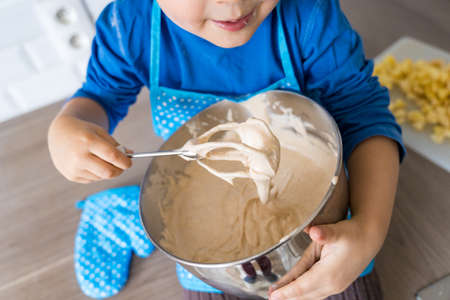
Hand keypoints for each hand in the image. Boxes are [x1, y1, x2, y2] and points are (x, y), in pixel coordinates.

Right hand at [48, 114, 131, 182]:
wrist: (59, 134)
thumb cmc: (84, 132)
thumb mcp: (100, 132)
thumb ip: (115, 145)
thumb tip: (131, 155)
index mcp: (88, 141)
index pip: (112, 156)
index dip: (125, 162)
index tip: (129, 163)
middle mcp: (79, 156)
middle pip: (108, 172)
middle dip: (119, 170)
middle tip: (122, 166)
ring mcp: (74, 168)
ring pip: (102, 177)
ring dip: (108, 171)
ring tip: (102, 160)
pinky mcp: (72, 176)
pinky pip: (93, 179)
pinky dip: (98, 173)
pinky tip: (91, 163)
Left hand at [269, 218, 383, 299]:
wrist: (369, 239)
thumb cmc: (352, 234)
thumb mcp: (338, 230)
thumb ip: (325, 232)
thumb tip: (312, 231)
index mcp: (331, 273)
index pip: (304, 286)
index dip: (287, 291)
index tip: (274, 295)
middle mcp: (333, 284)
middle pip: (305, 294)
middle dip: (287, 296)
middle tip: (269, 296)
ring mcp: (334, 286)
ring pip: (310, 295)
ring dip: (294, 296)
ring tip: (277, 295)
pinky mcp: (334, 284)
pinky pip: (314, 291)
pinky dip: (302, 292)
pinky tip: (292, 290)